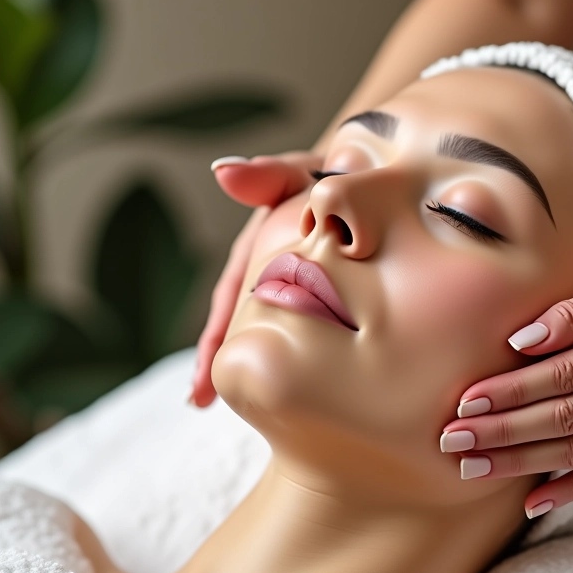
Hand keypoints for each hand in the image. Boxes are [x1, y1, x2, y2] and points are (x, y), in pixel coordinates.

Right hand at [189, 151, 320, 406]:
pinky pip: (309, 322)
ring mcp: (296, 280)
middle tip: (203, 399)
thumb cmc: (332, 175)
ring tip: (236, 400)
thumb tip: (222, 172)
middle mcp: (271, 268)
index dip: (216, 337)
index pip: (232, 298)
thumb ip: (269, 175)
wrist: (370, 177)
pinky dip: (297, 347)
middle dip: (221, 359)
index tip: (202, 380)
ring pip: (270, 324)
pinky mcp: (326, 289)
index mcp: (259, 249)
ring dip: (251, 357)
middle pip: (242, 318)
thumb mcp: (302, 175)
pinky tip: (298, 377)